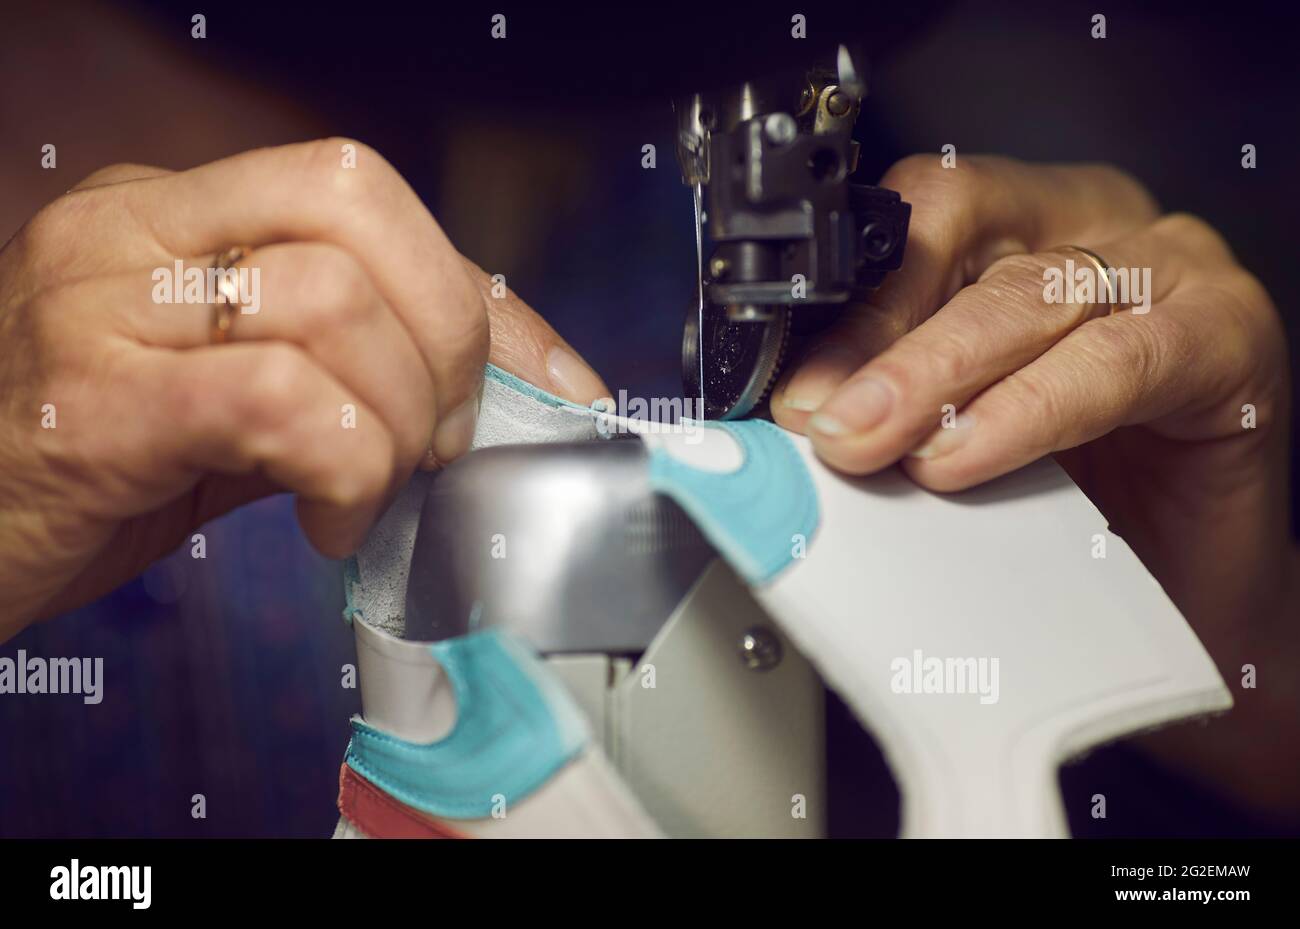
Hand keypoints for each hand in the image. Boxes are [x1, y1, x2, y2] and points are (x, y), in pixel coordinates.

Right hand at [0, 139, 606, 639]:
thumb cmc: (94, 471)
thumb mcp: (236, 403)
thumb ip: (346, 376)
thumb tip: (496, 397)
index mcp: (174, 214)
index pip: (364, 194)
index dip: (478, 292)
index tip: (552, 382)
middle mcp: (133, 229)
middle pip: (354, 202)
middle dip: (447, 335)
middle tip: (438, 440)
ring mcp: (101, 303)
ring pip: (329, 302)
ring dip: (394, 422)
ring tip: (368, 493)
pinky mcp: (91, 402)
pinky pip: (276, 398)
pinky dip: (342, 468)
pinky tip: (325, 522)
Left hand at [772, 154, 1296, 813]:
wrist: (1192, 589)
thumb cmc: (1077, 497)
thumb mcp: (955, 435)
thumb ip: (887, 411)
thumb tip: (796, 418)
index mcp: (1011, 235)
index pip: (907, 227)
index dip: (839, 304)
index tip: (787, 390)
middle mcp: (1083, 232)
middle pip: (958, 236)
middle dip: (874, 334)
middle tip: (820, 420)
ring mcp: (1162, 272)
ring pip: (1027, 293)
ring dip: (934, 371)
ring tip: (872, 439)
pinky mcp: (1225, 335)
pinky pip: (1118, 359)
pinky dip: (1031, 407)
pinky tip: (969, 453)